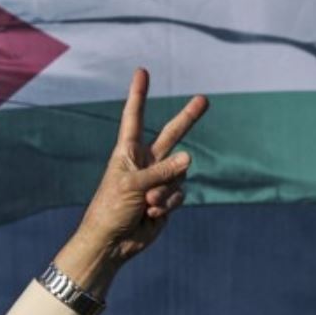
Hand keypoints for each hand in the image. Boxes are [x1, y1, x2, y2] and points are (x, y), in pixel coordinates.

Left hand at [59, 69, 207, 293]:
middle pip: (171, 135)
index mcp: (127, 153)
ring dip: (165, 191)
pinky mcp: (167, 199)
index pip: (134, 118)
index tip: (141, 72)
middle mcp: (145, 162)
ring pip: (179, 175)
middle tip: (204, 99)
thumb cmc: (111, 209)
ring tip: (146, 204)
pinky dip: (168, 205)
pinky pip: (179, 194)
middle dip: (188, 118)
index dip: (139, 95)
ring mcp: (158, 180)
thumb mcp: (132, 185)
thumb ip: (161, 170)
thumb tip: (190, 158)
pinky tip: (151, 215)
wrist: (112, 242)